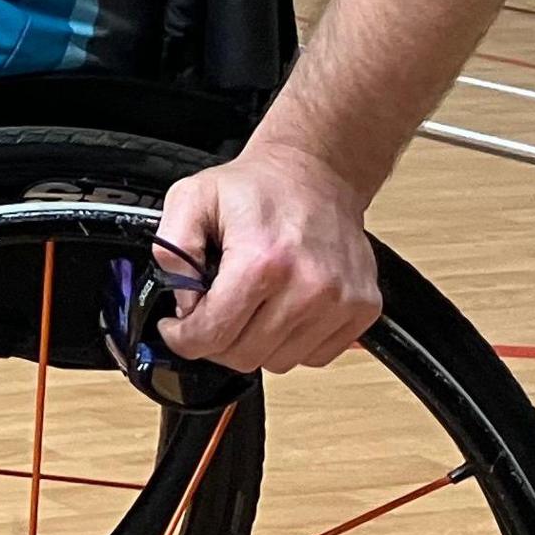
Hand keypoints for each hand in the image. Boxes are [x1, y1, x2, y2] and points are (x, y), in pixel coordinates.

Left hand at [155, 143, 382, 372]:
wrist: (317, 172)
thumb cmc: (257, 187)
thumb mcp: (191, 200)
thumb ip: (172, 253)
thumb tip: (182, 305)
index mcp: (262, 261)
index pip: (213, 334)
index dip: (183, 338)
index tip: (178, 329)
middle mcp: (308, 286)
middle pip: (244, 356)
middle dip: (216, 341)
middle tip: (211, 314)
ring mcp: (341, 301)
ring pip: (280, 362)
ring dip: (256, 343)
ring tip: (250, 306)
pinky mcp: (363, 308)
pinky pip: (316, 356)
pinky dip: (292, 342)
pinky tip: (281, 309)